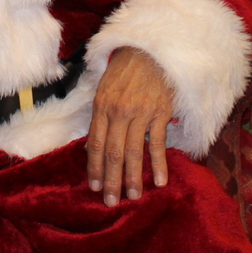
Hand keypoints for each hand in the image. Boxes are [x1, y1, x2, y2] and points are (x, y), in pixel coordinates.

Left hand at [86, 47, 173, 205]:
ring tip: (133, 196)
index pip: (96, 144)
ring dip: (133, 177)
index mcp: (102, 106)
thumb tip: (92, 148)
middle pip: (114, 153)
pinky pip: (158, 143)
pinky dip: (159, 163)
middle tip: (111, 202)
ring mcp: (140, 112)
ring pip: (134, 151)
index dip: (95, 168)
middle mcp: (119, 111)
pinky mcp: (160, 112)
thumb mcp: (103, 90)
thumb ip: (98, 119)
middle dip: (112, 180)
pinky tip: (160, 181)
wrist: (148, 50)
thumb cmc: (123, 71)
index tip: (95, 188)